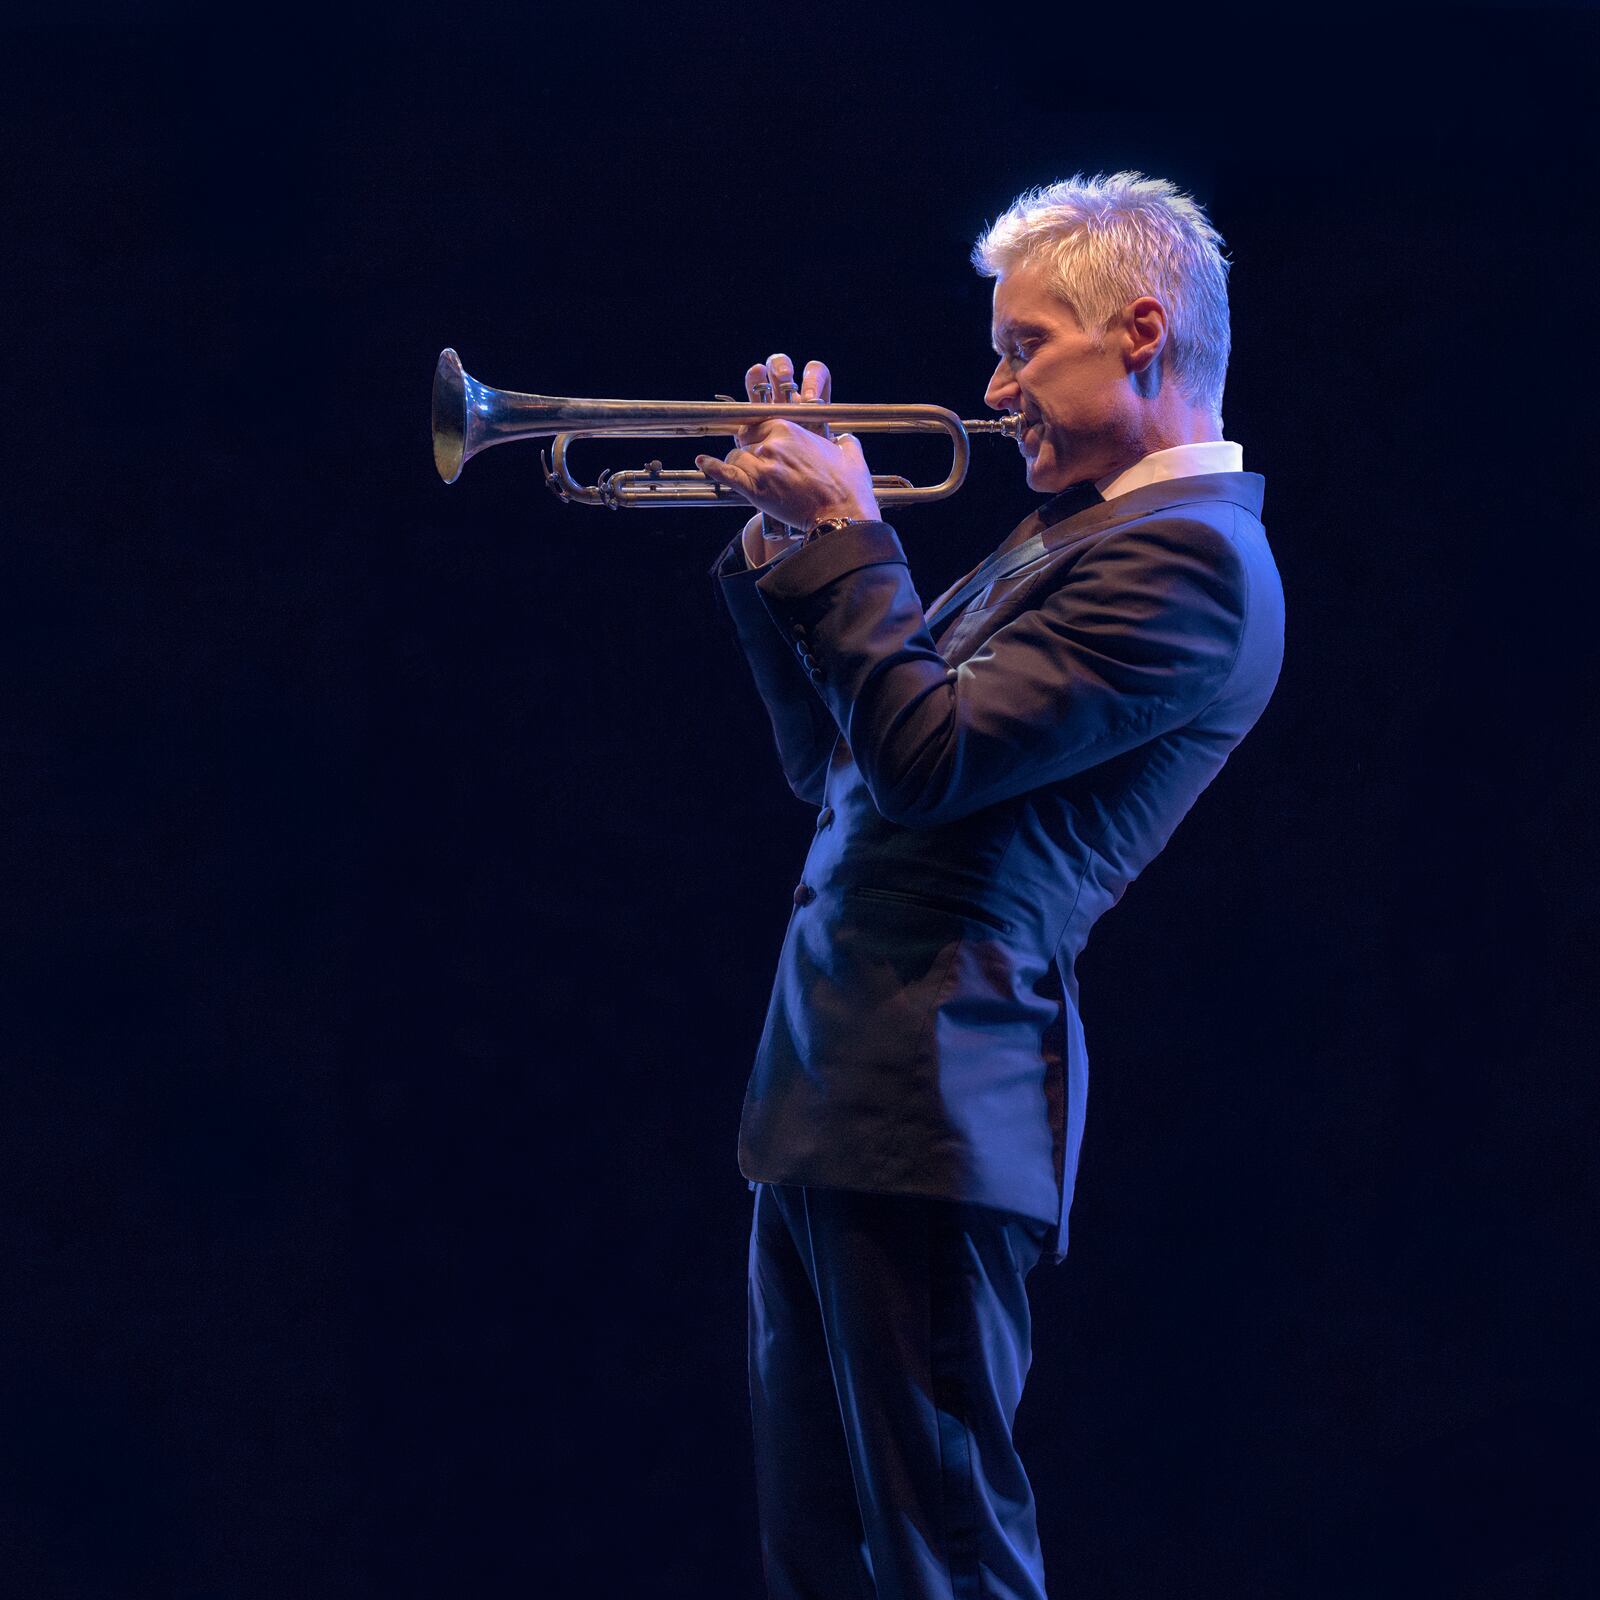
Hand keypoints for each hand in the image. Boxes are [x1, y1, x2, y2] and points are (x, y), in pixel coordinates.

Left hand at [701, 352, 880, 544]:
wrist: (842, 517)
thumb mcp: (851, 454)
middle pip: (745, 442)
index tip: (760, 443)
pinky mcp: (755, 490)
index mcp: (790, 429)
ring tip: (751, 479)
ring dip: (740, 468)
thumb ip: (844, 441)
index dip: (758, 436)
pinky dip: (712, 467)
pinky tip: (703, 462)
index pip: (759, 423)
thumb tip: (846, 439)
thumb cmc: (848, 488)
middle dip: (750, 453)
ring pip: (736, 459)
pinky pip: (726, 474)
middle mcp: (772, 444)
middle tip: (760, 467)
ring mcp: (762, 466)